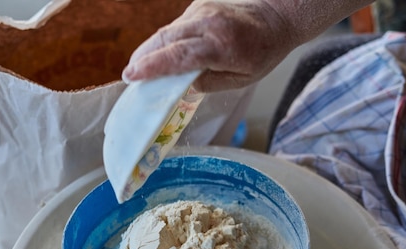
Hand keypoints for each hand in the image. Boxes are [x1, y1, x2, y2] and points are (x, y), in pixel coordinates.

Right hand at [122, 0, 298, 91]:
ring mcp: (202, 11)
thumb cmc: (262, 52)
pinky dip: (165, 41)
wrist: (276, 16)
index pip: (179, 56)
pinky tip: (160, 54)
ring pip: (167, 31)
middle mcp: (208, 23)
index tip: (132, 76)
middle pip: (165, 40)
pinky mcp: (198, 6)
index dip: (153, 67)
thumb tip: (182, 84)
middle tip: (129, 75)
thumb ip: (210, 83)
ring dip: (150, 49)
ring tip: (138, 67)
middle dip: (143, 58)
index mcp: (222, 46)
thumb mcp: (242, 79)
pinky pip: (176, 26)